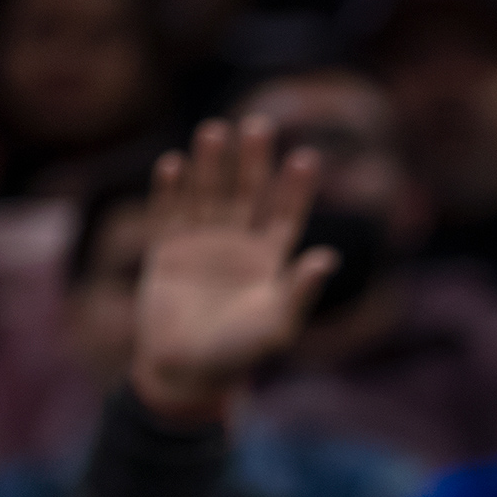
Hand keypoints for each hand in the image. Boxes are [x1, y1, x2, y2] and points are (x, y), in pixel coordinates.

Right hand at [132, 117, 333, 423]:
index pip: (286, 215)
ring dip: (212, 165)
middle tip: (261, 124)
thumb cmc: (240, 354)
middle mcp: (237, 246)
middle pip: (247, 193)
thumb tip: (329, 256)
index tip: (308, 157)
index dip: (296, 188)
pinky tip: (175, 163)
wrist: (188, 372)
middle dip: (254, 161)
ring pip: (208, 195)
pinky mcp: (167, 252)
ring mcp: (201, 245)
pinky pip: (169, 213)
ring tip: (216, 130)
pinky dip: (171, 190)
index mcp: (269, 262)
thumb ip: (300, 290)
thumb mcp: (278, 324)